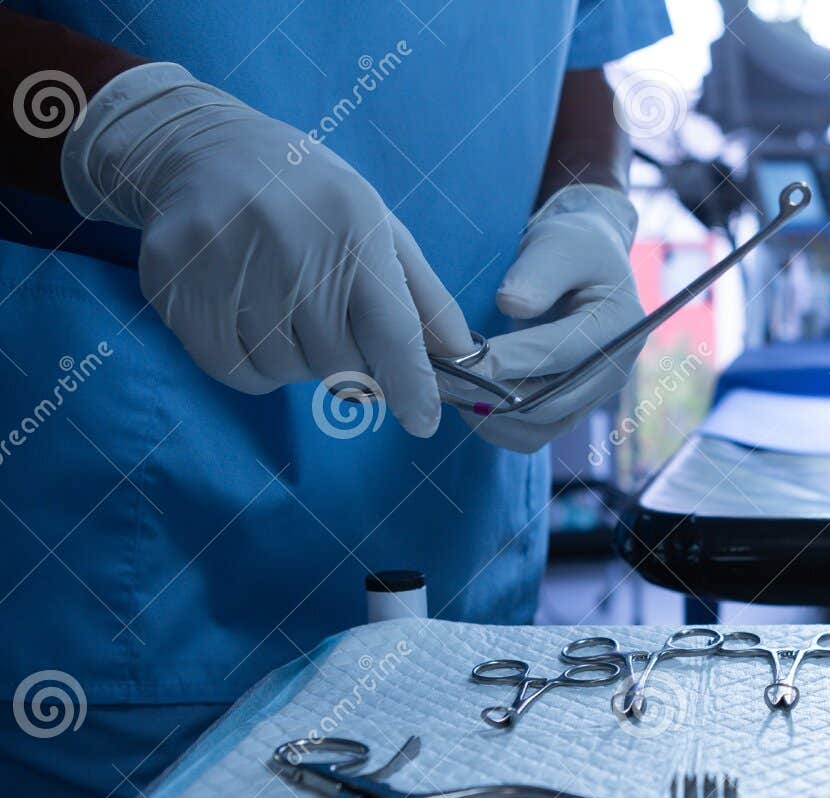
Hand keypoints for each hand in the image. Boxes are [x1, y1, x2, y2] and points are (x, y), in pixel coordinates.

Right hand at [60, 63, 472, 436]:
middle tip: (329, 319)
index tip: (422, 421)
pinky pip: (233, 372)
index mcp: (353, 226)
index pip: (392, 330)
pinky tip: (248, 320)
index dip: (411, 385)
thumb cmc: (309, 197)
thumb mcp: (378, 225)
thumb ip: (422, 294)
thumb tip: (461, 359)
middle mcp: (290, 244)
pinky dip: (250, 366)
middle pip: (339, 364)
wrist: (202, 149)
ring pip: (284, 373)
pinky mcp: (175, 285)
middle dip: (346, 362)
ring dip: (295, 361)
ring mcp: (226, 264)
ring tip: (283, 306)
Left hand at [460, 183, 643, 452]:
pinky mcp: (571, 409)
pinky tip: (466, 402)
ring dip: (491, 416)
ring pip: (539, 428)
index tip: (464, 357)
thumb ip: (539, 271)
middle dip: (494, 393)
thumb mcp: (559, 242)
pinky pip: (533, 436)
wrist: (587, 264)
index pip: (563, 353)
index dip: (513, 360)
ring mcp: (592, 396)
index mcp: (620, 328)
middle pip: (551, 403)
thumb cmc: (573, 247)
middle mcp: (613, 372)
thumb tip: (512, 305)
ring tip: (449, 390)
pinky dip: (496, 427)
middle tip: (442, 379)